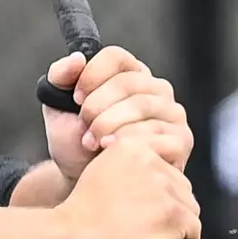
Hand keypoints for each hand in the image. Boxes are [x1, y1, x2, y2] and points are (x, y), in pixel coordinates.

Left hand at [43, 47, 191, 182]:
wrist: (85, 182)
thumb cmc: (75, 142)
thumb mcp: (57, 108)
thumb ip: (59, 78)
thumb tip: (77, 59)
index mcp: (130, 74)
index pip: (116, 56)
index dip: (92, 75)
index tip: (75, 98)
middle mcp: (156, 89)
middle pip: (129, 82)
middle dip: (98, 105)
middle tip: (83, 125)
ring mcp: (172, 114)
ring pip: (142, 105)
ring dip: (109, 124)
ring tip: (90, 142)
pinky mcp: (180, 141)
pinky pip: (157, 133)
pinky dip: (127, 142)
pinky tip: (109, 151)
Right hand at [56, 132, 199, 238]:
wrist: (72, 238)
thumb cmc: (80, 214)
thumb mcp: (100, 170)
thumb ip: (128, 166)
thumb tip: (154, 181)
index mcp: (131, 146)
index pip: (166, 159)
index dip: (158, 184)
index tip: (142, 201)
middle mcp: (152, 162)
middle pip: (181, 185)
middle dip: (168, 204)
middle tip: (143, 222)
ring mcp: (166, 189)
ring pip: (189, 208)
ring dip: (176, 224)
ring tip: (150, 236)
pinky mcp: (175, 215)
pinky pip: (193, 231)